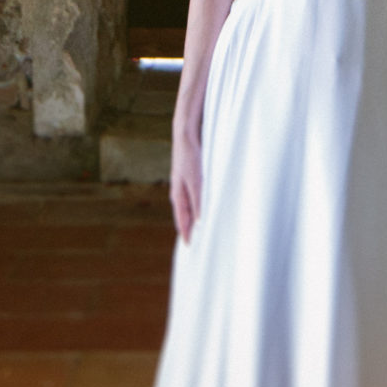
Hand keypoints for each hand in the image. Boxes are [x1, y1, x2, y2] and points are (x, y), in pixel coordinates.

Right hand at [169, 129, 201, 243]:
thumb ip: (198, 201)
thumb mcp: (196, 181)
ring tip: (205, 230)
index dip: (187, 236)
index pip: (182, 222)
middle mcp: (180, 193)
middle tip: (199, 244)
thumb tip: (199, 222)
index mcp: (178, 196)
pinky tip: (208, 208)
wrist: (186, 136)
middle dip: (191, 230)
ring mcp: (185, 186)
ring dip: (196, 219)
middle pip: (186, 217)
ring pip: (191, 208)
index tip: (191, 250)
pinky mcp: (192, 179)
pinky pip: (196, 198)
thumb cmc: (190, 158)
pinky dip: (200, 207)